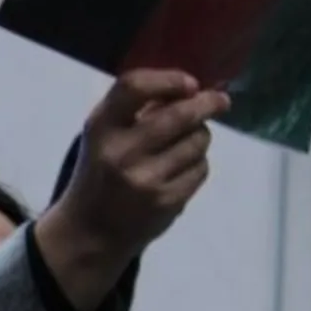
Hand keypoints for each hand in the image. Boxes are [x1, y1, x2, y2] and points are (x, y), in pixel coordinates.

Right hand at [35, 70, 228, 310]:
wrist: (90, 231)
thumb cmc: (100, 172)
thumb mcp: (102, 135)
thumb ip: (135, 109)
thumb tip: (190, 90)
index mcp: (101, 128)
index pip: (134, 87)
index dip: (169, 79)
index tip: (190, 84)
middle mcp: (122, 152)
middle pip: (179, 114)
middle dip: (206, 104)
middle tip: (220, 101)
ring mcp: (146, 180)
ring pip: (197, 141)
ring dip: (199, 137)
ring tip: (184, 145)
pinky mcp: (167, 202)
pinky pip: (201, 169)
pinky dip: (197, 164)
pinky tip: (179, 171)